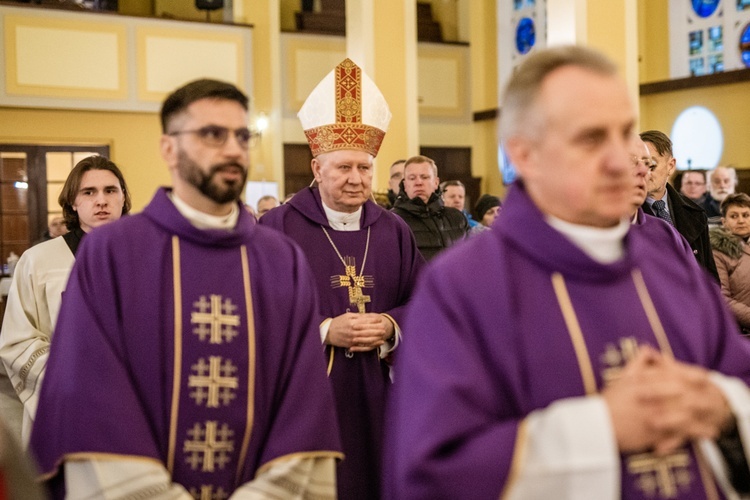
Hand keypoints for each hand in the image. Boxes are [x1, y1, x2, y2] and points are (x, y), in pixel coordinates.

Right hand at [326, 313, 388, 351]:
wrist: (327, 333)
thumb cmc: (337, 322)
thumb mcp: (347, 316)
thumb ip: (358, 316)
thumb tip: (368, 315)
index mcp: (352, 322)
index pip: (366, 321)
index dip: (374, 321)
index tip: (380, 319)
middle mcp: (353, 331)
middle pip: (368, 330)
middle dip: (377, 330)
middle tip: (384, 328)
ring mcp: (352, 339)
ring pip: (366, 339)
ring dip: (376, 337)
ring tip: (383, 336)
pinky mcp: (351, 345)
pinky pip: (363, 345)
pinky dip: (370, 345)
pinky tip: (376, 343)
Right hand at [603, 346, 732, 455]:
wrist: (597, 426)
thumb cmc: (608, 402)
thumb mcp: (621, 378)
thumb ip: (637, 363)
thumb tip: (648, 348)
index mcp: (642, 382)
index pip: (671, 375)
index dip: (690, 375)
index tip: (704, 375)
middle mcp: (650, 398)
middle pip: (681, 394)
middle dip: (699, 394)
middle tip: (713, 393)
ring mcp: (653, 415)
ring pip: (683, 414)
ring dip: (699, 417)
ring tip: (711, 420)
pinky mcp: (654, 433)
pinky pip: (677, 432)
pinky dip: (693, 433)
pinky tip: (704, 433)